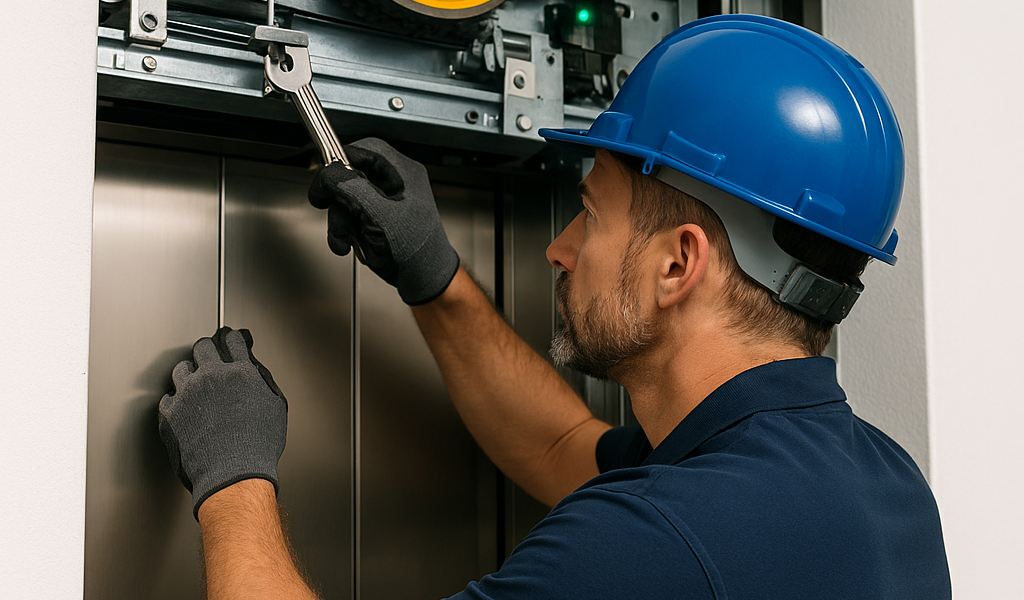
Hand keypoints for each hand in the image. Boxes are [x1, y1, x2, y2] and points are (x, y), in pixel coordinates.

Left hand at [158, 327, 287, 519]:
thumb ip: (262, 381)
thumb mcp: (274, 407)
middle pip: (202, 347)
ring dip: (190, 376)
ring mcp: (188, 393)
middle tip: (210, 362)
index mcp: (241, 373)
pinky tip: (187, 411)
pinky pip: (168, 396)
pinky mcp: (170, 412)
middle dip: (207, 353)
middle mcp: (213, 377)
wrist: (233, 475)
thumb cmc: (257, 447)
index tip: (229, 340)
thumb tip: (253, 368)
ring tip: (197, 390)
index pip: (233, 341)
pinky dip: (177, 402)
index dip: (231, 339)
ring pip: (182, 369)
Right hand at [307, 137, 459, 304]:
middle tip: (326, 203)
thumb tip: (326, 173)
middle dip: (337, 197)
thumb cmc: (416, 249)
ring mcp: (382, 204)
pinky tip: (348, 243)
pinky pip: (347, 218)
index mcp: (403, 173)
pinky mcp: (373, 221)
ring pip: (344, 199)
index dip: (340, 158)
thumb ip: (349, 187)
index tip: (323, 175)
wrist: (422, 280)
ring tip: (346, 237)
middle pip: (349, 175)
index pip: (365, 149)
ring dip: (338, 221)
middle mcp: (393, 184)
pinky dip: (342, 232)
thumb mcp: (378, 212)